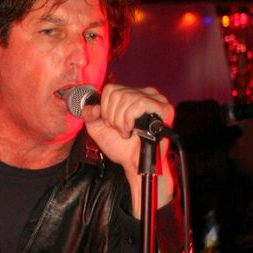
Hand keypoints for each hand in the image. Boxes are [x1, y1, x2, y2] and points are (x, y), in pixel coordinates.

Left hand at [82, 84, 174, 213]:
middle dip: (112, 116)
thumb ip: (89, 114)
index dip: (105, 108)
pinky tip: (132, 131)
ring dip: (120, 121)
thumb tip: (93, 106)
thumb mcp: (98, 128)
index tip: (111, 124)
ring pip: (126, 97)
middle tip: (119, 130)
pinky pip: (139, 104)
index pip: (111, 88)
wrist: (134, 163)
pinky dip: (129, 119)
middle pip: (117, 93)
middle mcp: (146, 94)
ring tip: (126, 132)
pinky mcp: (163, 109)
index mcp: (132, 95)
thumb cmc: (121, 147)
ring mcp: (156, 100)